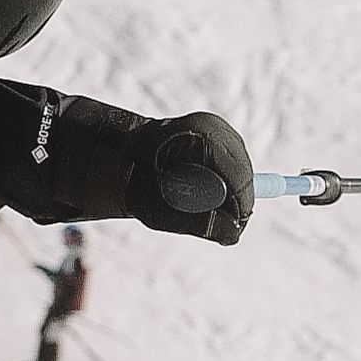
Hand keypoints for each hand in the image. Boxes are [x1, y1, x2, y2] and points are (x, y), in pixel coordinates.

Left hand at [36, 98, 254, 242]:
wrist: (118, 156)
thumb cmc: (133, 181)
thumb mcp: (161, 209)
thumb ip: (199, 222)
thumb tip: (234, 232)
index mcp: (198, 137)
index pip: (237, 175)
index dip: (240, 205)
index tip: (234, 228)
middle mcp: (212, 127)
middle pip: (243, 170)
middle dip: (238, 200)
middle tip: (227, 227)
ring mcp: (217, 129)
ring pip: (240, 169)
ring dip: (231, 193)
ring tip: (210, 210)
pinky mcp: (218, 136)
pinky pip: (233, 166)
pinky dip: (225, 184)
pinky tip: (207, 194)